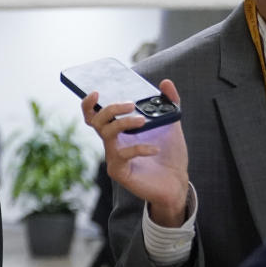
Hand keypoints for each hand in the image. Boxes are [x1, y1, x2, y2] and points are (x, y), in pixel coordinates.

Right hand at [81, 79, 188, 226]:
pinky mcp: (119, 171)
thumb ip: (169, 103)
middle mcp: (112, 143)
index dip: (89, 104)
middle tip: (130, 104)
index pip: (94, 116)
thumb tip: (166, 82)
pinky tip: (155, 149)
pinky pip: (122, 155)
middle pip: (96, 121)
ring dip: (123, 123)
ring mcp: (113, 157)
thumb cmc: (169, 155)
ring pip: (106, 135)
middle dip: (111, 109)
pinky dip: (139, 148)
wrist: (177, 183)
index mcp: (119, 131)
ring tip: (142, 121)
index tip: (97, 92)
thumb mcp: (171, 124)